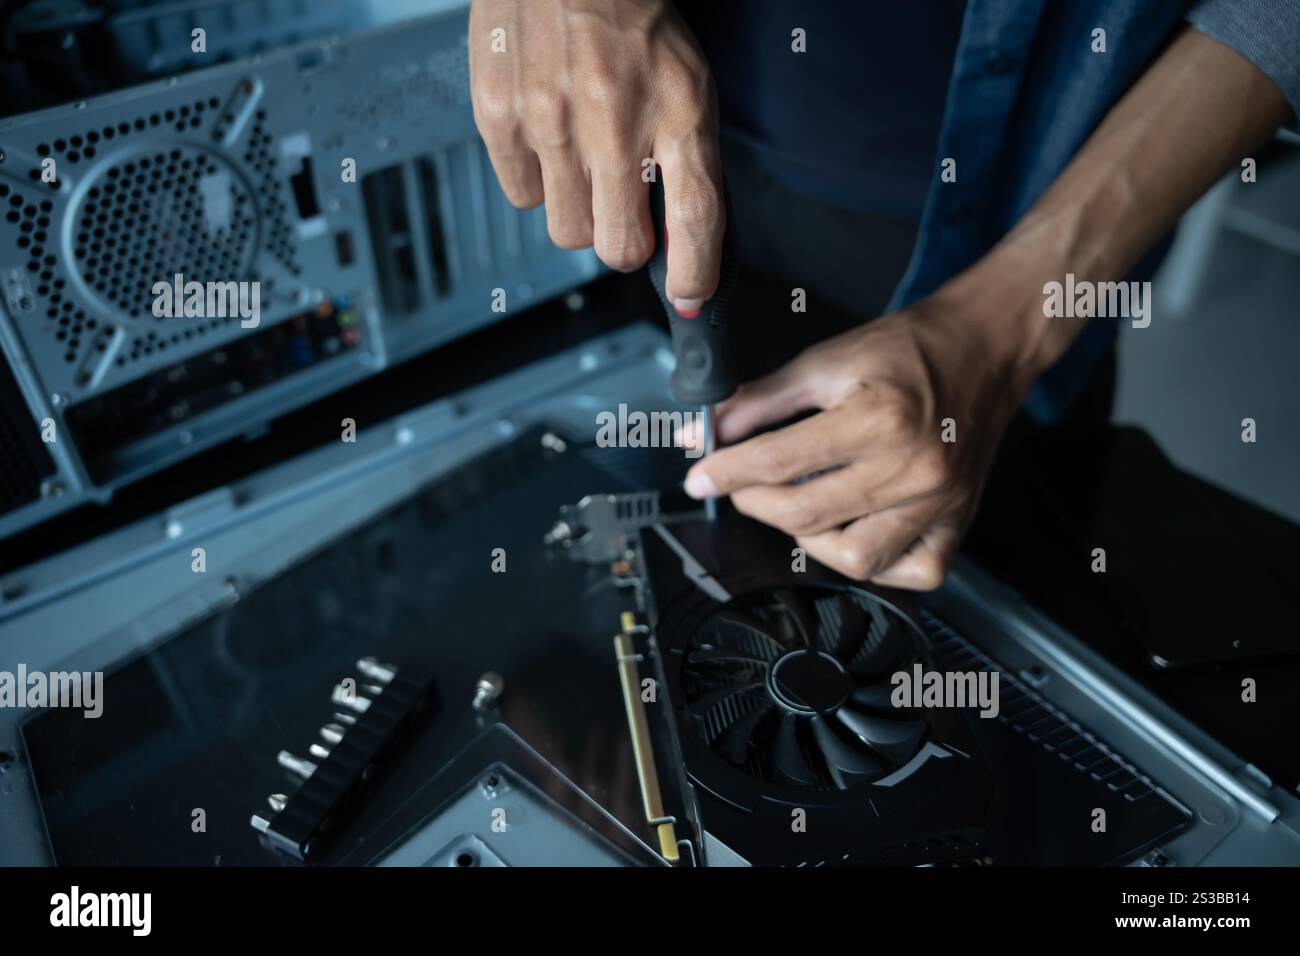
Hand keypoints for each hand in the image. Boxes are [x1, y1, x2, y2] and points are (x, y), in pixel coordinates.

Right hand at [468, 0, 724, 310]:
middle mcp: (615, 125)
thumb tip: (680, 248)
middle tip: (625, 206)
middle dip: (627, 241)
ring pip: (568, 233)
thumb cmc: (634, 22)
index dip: (693, 273)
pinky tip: (549, 138)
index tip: (690, 296)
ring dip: (581, 213)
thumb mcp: (687, 86)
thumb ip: (689, 164)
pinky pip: (523, 198)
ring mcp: (552, 125)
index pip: (694, 219)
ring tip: (583, 161)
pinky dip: (539, 183)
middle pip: (620, 248)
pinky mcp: (501, 119)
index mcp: (678, 113)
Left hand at [682, 299, 1034, 589]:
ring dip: (807, 537)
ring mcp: (940, 503)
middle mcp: (915, 468)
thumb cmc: (910, 350)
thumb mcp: (826, 361)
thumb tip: (709, 431)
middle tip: (742, 484)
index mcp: (881, 418)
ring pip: (852, 558)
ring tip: (797, 503)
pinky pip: (904, 572)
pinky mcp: (957, 523)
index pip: (779, 462)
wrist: (984, 349)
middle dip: (755, 503)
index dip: (726, 472)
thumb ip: (761, 401)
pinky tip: (851, 529)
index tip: (700, 477)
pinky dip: (869, 561)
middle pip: (806, 515)